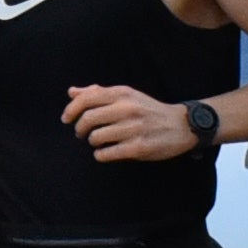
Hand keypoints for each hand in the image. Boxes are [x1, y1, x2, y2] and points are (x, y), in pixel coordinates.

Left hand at [64, 85, 199, 161]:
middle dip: (80, 129)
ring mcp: (134, 129)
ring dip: (93, 142)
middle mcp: (127, 109)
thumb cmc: (149, 110)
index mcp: (122, 94)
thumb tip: (72, 92)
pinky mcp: (139, 147)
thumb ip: (99, 93)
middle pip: (88, 119)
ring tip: (98, 142)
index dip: (71, 110)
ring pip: (96, 138)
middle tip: (82, 134)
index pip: (86, 99)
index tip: (66, 120)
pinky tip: (105, 153)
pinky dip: (101, 155)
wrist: (181, 125)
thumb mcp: (127, 95)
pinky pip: (107, 153)